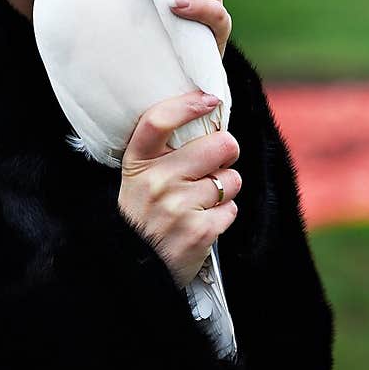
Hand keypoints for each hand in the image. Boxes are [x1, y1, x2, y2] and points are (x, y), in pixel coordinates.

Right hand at [117, 89, 241, 285]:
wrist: (136, 269)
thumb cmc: (143, 216)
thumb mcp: (138, 178)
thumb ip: (165, 153)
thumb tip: (209, 123)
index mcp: (138, 163)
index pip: (159, 121)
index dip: (188, 105)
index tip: (209, 100)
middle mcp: (156, 181)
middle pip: (218, 145)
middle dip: (225, 153)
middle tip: (216, 163)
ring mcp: (178, 207)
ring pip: (231, 179)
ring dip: (224, 188)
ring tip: (202, 200)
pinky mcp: (199, 232)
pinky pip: (232, 209)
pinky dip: (223, 215)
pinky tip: (203, 221)